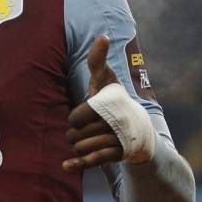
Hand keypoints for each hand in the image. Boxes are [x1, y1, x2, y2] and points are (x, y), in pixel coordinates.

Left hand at [64, 36, 126, 172]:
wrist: (137, 128)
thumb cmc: (114, 100)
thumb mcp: (106, 80)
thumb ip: (98, 61)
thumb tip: (102, 36)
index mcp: (110, 102)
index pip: (77, 116)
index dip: (76, 117)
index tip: (86, 113)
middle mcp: (115, 121)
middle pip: (76, 132)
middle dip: (76, 132)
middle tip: (89, 127)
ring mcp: (115, 139)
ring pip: (81, 146)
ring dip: (79, 144)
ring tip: (90, 138)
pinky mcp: (115, 155)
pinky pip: (93, 160)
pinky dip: (78, 163)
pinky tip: (64, 166)